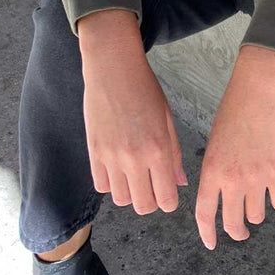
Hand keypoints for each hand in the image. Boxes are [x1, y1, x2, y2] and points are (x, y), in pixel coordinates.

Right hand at [78, 11, 187, 214]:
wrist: (113, 68)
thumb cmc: (145, 88)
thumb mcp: (167, 118)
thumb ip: (174, 153)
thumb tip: (180, 182)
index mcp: (158, 149)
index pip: (166, 199)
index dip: (169, 201)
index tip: (168, 192)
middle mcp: (134, 158)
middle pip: (143, 206)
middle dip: (151, 201)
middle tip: (152, 185)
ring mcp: (111, 157)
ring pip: (121, 200)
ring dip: (130, 193)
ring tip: (134, 174)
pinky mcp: (94, 152)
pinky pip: (101, 186)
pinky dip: (111, 183)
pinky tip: (117, 167)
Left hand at [194, 48, 274, 248]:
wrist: (258, 91)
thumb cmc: (234, 109)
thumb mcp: (214, 140)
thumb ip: (214, 168)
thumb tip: (216, 190)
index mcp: (211, 170)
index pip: (204, 213)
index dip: (207, 233)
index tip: (211, 243)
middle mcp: (231, 179)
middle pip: (232, 223)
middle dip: (236, 232)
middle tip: (240, 232)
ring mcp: (255, 178)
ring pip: (256, 215)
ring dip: (256, 213)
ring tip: (257, 203)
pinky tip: (274, 194)